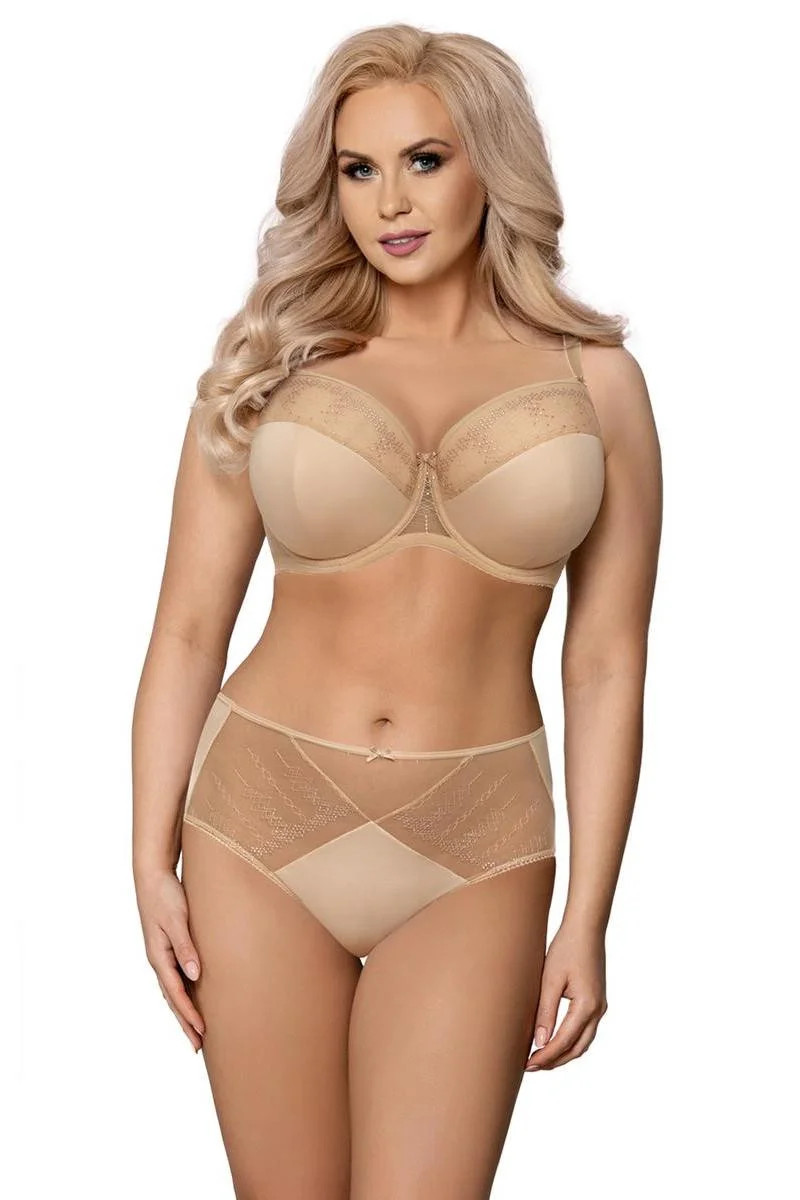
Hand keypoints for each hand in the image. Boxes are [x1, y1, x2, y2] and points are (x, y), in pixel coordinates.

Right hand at [135, 866, 205, 1051]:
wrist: (153, 876)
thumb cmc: (165, 896)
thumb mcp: (176, 920)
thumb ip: (186, 947)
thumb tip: (195, 975)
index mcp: (159, 956)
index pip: (175, 993)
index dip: (189, 1013)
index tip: (202, 1031)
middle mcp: (159, 960)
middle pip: (173, 998)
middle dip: (185, 1022)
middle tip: (198, 1046)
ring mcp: (162, 955)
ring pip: (174, 990)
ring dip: (184, 1011)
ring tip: (196, 1031)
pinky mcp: (168, 947)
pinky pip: (176, 977)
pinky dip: (183, 993)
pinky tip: (191, 999)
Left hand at [525, 919, 607, 1071]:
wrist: (586, 929)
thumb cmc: (566, 949)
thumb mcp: (551, 979)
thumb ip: (546, 1012)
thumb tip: (540, 1042)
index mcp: (587, 1006)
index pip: (563, 1042)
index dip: (545, 1056)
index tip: (527, 1065)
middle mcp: (598, 1010)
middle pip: (577, 1049)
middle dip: (554, 1061)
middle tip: (530, 1067)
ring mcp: (600, 1007)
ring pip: (583, 1043)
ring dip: (563, 1054)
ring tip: (540, 1058)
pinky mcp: (597, 1002)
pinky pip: (585, 1031)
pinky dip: (570, 1042)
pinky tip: (554, 1040)